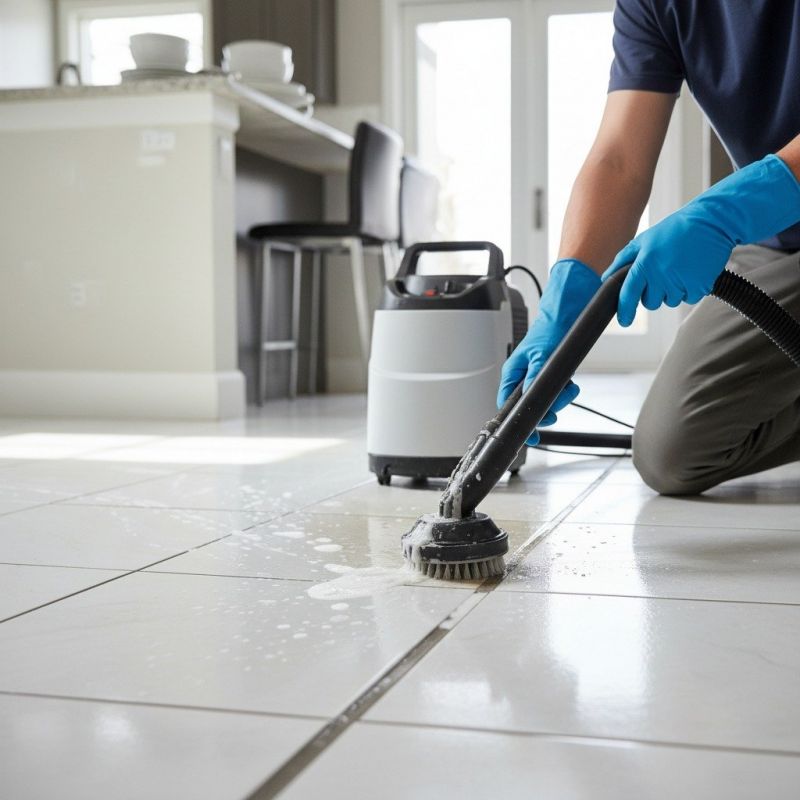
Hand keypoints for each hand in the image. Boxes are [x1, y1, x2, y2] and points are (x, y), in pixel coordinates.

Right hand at [498, 259, 600, 445]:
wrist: (571, 310)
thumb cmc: (551, 327)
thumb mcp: (542, 355)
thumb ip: (535, 379)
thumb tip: (532, 399)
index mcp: (513, 372)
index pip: (509, 404)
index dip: (518, 422)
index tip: (530, 436)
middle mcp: (524, 375)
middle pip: (530, 405)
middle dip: (547, 409)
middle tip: (558, 409)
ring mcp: (539, 374)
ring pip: (547, 399)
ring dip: (560, 399)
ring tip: (570, 389)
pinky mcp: (554, 372)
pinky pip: (558, 390)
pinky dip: (567, 391)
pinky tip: (572, 385)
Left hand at [604, 154, 799, 325]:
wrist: (711, 222)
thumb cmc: (674, 230)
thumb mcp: (644, 239)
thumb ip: (622, 260)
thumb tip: (606, 278)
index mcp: (645, 263)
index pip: (629, 293)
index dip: (625, 310)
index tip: (624, 321)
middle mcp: (661, 274)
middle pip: (650, 302)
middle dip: (653, 293)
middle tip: (663, 273)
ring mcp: (681, 281)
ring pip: (670, 301)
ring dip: (673, 290)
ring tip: (679, 267)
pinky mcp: (700, 285)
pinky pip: (689, 298)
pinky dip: (690, 289)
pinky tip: (692, 271)